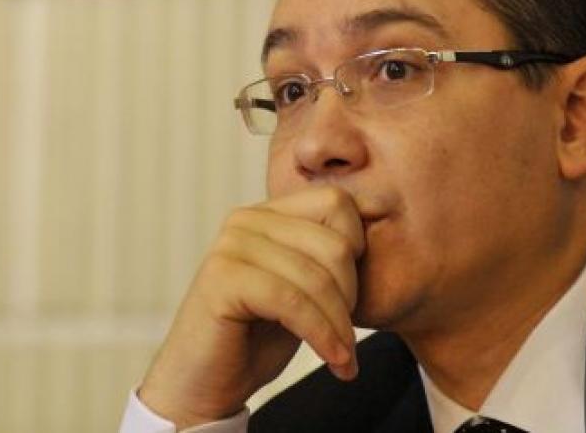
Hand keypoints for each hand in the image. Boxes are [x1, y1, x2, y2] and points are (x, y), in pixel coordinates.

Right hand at [137, 185, 365, 427]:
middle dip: (351, 296)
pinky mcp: (222, 279)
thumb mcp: (301, 289)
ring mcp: (230, 246)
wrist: (204, 382)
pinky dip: (321, 335)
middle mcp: (245, 220)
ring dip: (339, 326)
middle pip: (334, 243)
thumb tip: (380, 220)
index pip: (337, 202)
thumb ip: (325, 257)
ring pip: (317, 276)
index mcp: (266, 214)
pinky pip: (292, 301)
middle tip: (347, 336)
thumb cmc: (256, 337)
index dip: (357, 250)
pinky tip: (332, 360)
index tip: (352, 295)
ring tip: (341, 356)